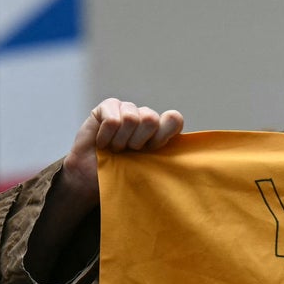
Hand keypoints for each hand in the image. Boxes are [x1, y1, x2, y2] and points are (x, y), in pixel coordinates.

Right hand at [61, 98, 184, 204]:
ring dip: (119, 141)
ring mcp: (128, 108)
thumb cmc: (123, 173)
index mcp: (162, 130)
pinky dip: (105, 137)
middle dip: (136, 141)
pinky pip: (112, 119)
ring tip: (115, 148)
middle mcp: (147, 116)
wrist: (91, 177)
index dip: (160, 137)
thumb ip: (169, 157)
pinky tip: (102, 142)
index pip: (174, 119)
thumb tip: (192, 154)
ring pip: (130, 119)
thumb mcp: (149, 168)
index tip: (150, 151)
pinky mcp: (108, 106)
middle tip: (128, 151)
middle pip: (150, 118)